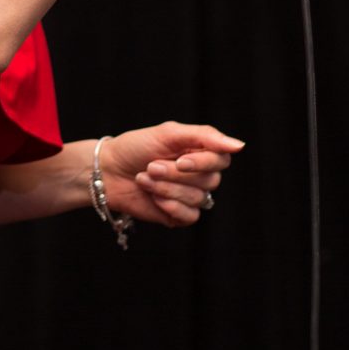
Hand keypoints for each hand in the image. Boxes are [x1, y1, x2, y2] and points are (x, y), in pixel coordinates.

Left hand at [98, 121, 243, 227]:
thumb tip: (240, 145)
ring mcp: (190, 195)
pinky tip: (153, 197)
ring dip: (166, 189)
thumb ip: (205, 136)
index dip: (202, 163)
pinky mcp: (180, 214)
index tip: (179, 160)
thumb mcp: (168, 133)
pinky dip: (169, 205)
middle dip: (176, 175)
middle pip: (211, 181)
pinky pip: (190, 215)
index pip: (221, 159)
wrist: (108, 171)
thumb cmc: (136, 147)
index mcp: (199, 151)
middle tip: (152, 166)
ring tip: (145, 179)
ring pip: (199, 199)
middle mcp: (199, 174)